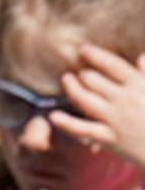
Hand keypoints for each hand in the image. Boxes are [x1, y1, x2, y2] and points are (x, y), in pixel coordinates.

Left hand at [55, 41, 144, 169]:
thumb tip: (141, 57)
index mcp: (139, 85)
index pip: (111, 64)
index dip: (94, 54)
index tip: (83, 50)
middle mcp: (125, 99)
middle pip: (93, 79)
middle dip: (82, 72)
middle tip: (76, 70)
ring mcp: (116, 120)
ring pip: (84, 99)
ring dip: (71, 88)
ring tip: (66, 79)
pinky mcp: (111, 139)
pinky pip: (84, 130)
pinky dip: (67, 123)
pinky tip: (53, 116)